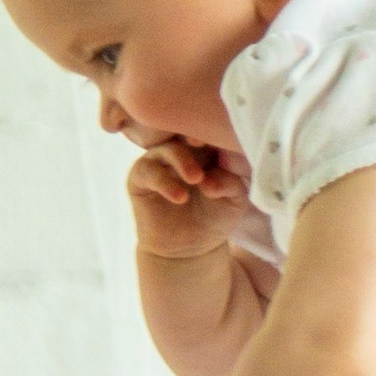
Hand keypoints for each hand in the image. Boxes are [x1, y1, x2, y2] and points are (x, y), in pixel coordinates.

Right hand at [127, 138, 251, 260]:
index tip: (227, 132)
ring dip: (183, 160)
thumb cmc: (215, 217)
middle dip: (197, 133)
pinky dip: (164, 182)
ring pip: (168, 147)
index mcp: (206, 145)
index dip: (217, 126)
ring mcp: (159, 159)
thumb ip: (232, 180)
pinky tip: (180, 197)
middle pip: (186, 129)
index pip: (210, 126)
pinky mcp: (140, 177)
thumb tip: (211, 177)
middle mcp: (181, 147)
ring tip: (196, 179)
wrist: (189, 249)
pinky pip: (148, 171)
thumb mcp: (235, 199)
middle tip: (204, 143)